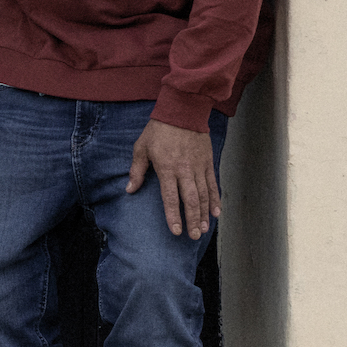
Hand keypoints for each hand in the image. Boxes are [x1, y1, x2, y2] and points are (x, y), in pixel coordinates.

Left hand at [127, 119, 219, 239]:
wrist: (183, 111)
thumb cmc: (159, 130)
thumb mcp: (141, 148)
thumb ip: (137, 171)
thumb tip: (129, 190)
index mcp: (167, 168)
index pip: (170, 198)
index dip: (173, 216)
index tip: (175, 231)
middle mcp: (185, 170)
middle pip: (190, 200)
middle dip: (192, 220)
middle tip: (193, 236)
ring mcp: (199, 167)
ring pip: (204, 195)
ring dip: (204, 214)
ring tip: (204, 229)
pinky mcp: (208, 162)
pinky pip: (213, 184)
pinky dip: (215, 199)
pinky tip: (216, 212)